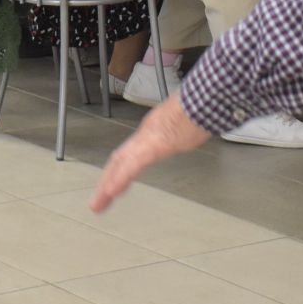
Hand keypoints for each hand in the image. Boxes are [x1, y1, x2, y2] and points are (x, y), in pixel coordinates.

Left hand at [90, 92, 210, 213]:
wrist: (205, 98)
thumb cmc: (202, 106)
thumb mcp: (188, 120)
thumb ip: (183, 128)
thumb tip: (188, 132)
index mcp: (152, 128)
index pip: (128, 152)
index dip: (117, 169)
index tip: (111, 187)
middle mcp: (145, 133)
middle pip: (119, 160)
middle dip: (107, 181)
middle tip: (98, 202)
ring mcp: (148, 139)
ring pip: (120, 164)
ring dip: (107, 186)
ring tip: (98, 204)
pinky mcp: (154, 146)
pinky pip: (133, 166)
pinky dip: (121, 179)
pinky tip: (111, 192)